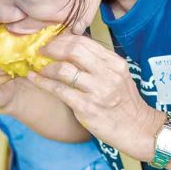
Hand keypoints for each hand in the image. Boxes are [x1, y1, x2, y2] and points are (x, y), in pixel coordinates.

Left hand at [27, 33, 161, 160]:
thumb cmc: (124, 102)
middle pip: (73, 50)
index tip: (50, 42)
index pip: (83, 42)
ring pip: (63, 69)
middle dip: (52, 48)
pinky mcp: (86, 107)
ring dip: (45, 66)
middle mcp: (107, 74)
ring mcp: (97, 91)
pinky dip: (42, 82)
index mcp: (114, 63)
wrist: (137, 129)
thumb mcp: (117, 75)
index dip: (62, 39)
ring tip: (38, 66)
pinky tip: (33, 78)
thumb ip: (97, 61)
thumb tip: (68, 47)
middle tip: (40, 51)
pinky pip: (58, 90)